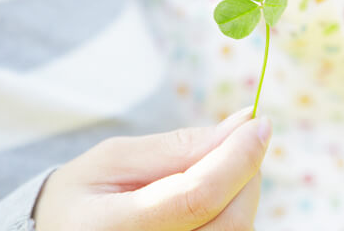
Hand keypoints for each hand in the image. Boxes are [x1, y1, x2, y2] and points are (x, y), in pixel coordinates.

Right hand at [34, 108, 270, 230]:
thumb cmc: (83, 195)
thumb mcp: (116, 158)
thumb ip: (179, 146)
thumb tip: (243, 123)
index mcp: (111, 230)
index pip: (197, 198)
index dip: (237, 157)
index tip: (260, 122)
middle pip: (229, 222)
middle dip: (247, 171)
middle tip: (242, 138)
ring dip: (244, 189)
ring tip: (220, 164)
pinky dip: (235, 207)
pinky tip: (217, 190)